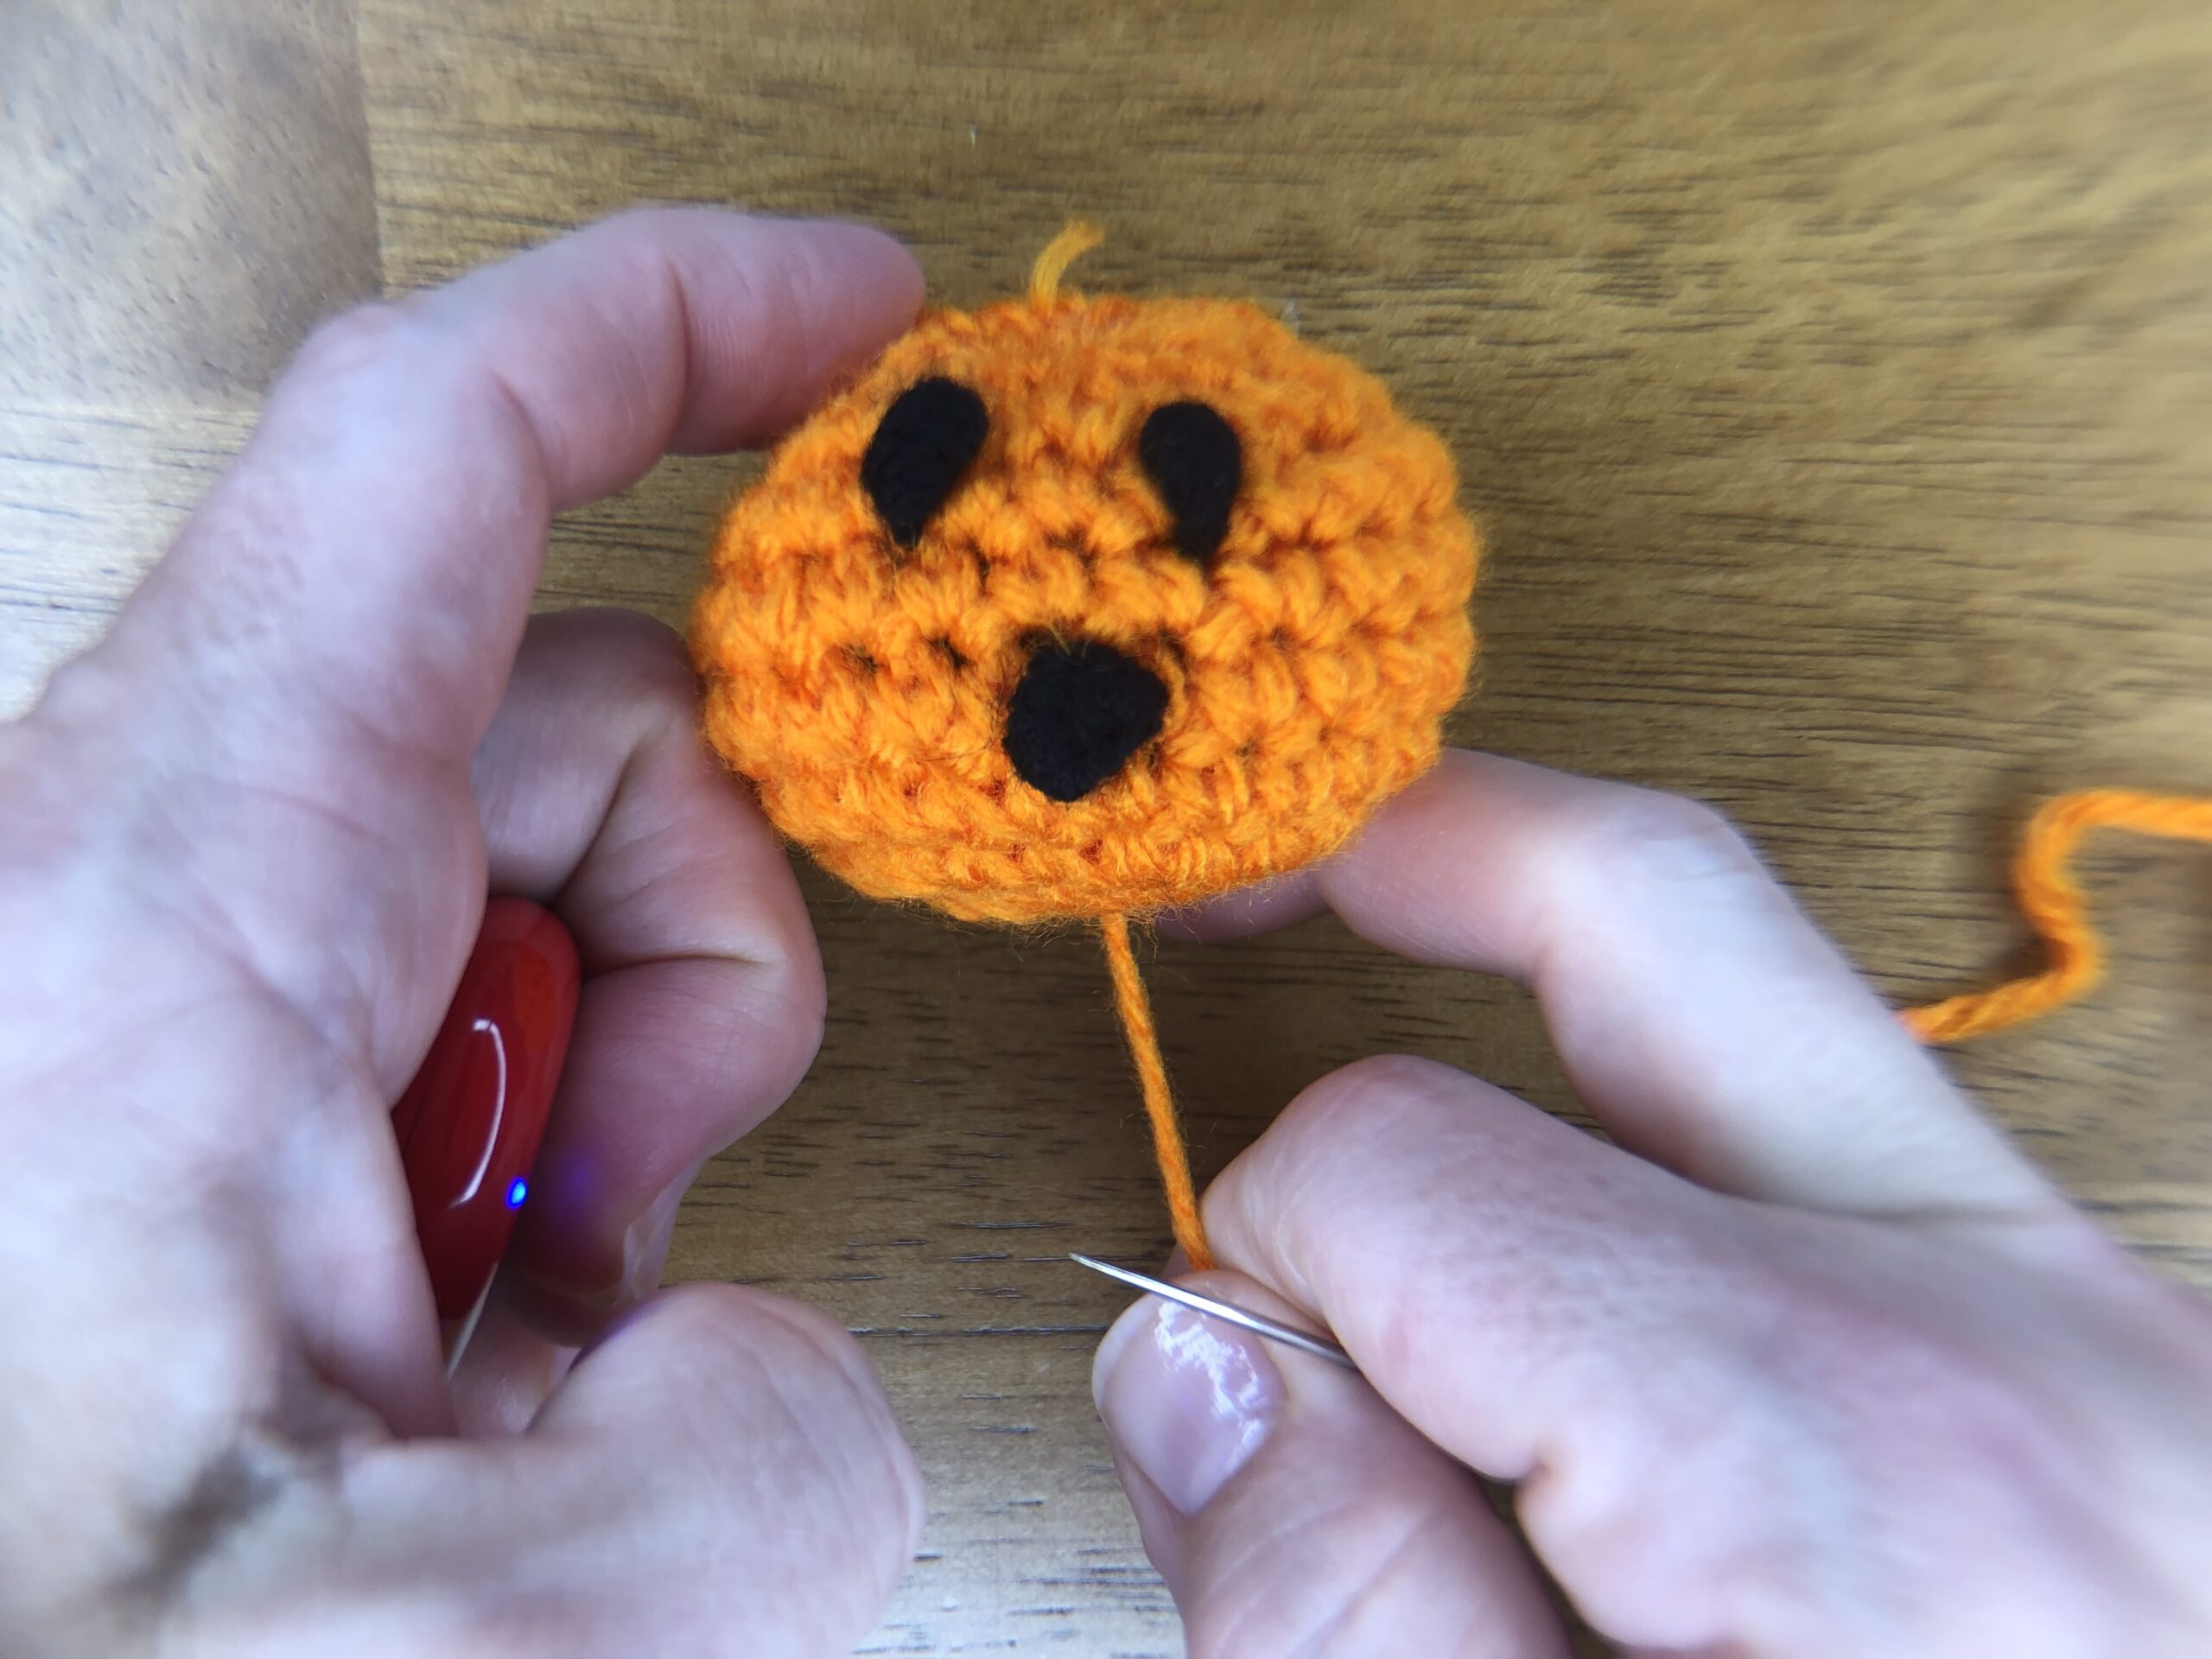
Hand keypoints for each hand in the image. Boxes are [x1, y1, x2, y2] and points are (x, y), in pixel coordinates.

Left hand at [0, 210, 926, 1656]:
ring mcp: (202, 963)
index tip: (867, 317)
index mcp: (168, 906)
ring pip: (557, 870)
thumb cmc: (49, 1647)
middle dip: (715, 927)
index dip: (670, 322)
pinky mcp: (233, 1053)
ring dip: (640, 1078)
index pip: (433, 451)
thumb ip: (738, 1459)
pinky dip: (556, 1144)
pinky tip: (479, 1328)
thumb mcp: (463, 1618)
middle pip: (579, 713)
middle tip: (650, 1184)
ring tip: (537, 1315)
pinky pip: (485, 984)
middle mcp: (156, 876)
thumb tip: (762, 1356)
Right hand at [1094, 749, 2211, 1657]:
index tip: (1227, 1392)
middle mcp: (2018, 1320)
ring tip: (1393, 961)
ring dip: (1547, 977)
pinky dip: (1673, 1134)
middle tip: (1249, 879)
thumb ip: (1344, 1617)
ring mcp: (2112, 1324)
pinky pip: (1854, 1149)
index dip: (1246, 1259)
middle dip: (1412, 858)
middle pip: (1651, 907)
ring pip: (1768, 994)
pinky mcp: (2140, 1370)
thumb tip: (1187, 1358)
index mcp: (1845, 1454)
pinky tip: (1587, 1234)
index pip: (1394, 1162)